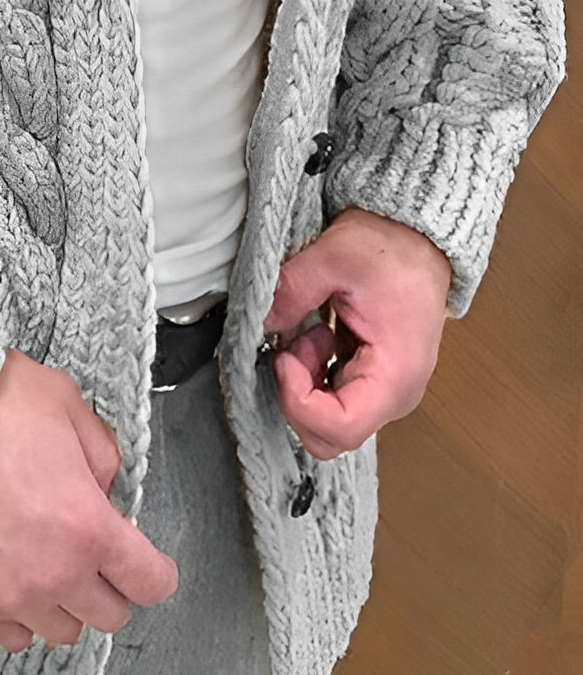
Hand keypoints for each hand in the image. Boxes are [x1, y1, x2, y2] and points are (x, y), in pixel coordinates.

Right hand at [0, 347, 178, 653]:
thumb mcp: (69, 408)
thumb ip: (101, 455)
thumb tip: (103, 489)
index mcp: (92, 528)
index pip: (151, 583)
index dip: (154, 571)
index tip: (144, 560)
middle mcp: (60, 573)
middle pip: (112, 616)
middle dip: (112, 588)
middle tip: (95, 557)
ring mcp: (16, 594)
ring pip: (64, 632)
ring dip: (67, 605)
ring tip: (52, 570)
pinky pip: (14, 637)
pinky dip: (22, 618)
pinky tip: (18, 585)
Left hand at [262, 205, 451, 459]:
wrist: (418, 238)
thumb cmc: (392, 249)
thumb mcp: (333, 259)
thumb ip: (289, 294)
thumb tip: (256, 323)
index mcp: (395, 375)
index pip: (341, 428)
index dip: (298, 401)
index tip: (283, 358)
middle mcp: (396, 395)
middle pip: (331, 436)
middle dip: (297, 397)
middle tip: (291, 349)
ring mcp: (386, 391)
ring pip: (328, 421)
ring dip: (305, 382)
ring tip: (310, 332)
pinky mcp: (374, 381)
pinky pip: (335, 400)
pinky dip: (314, 375)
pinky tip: (318, 336)